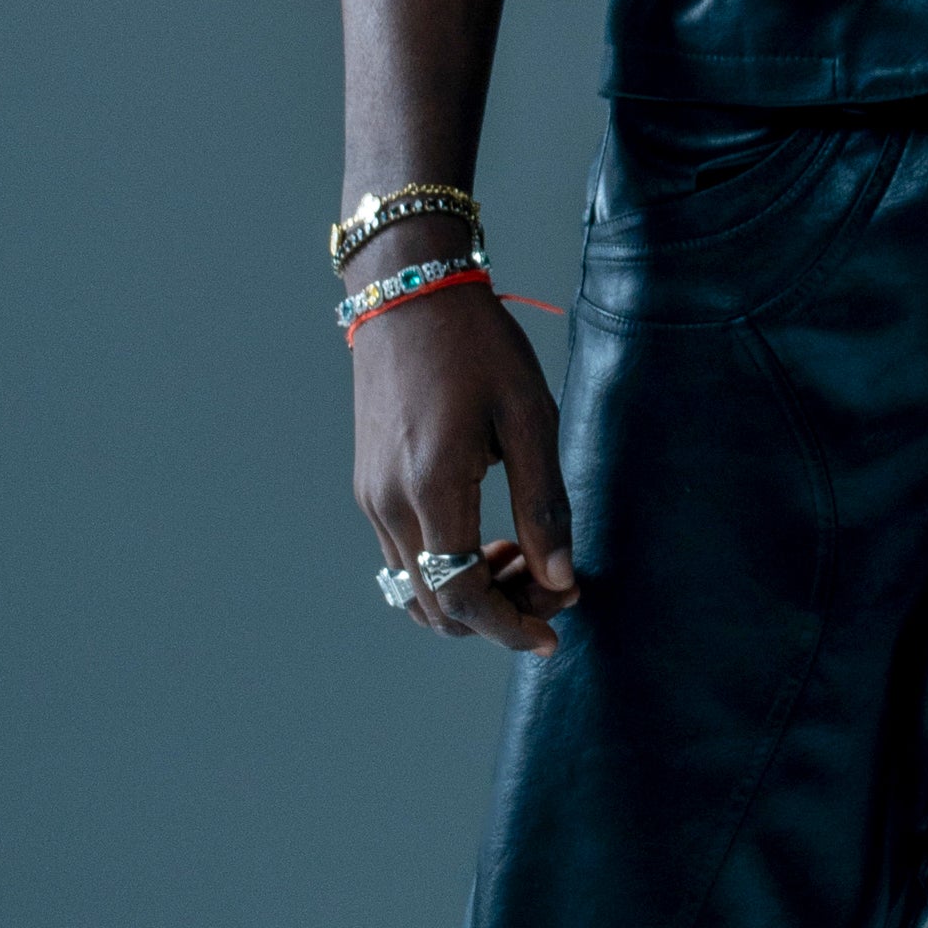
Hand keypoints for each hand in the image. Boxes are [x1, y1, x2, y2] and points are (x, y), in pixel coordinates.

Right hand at [352, 288, 578, 652]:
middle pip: (438, 607)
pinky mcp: (368, 487)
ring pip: (417, 590)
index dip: (511, 628)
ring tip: (524, 564)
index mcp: (432, 486)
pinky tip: (488, 542)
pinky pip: (404, 560)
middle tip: (553, 592)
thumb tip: (560, 579)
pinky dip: (447, 572)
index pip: (464, 596)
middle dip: (499, 617)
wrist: (408, 293)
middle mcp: (389, 503)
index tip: (554, 634)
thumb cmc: (477, 346)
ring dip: (472, 598)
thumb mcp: (529, 418)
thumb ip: (544, 505)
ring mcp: (371, 498)